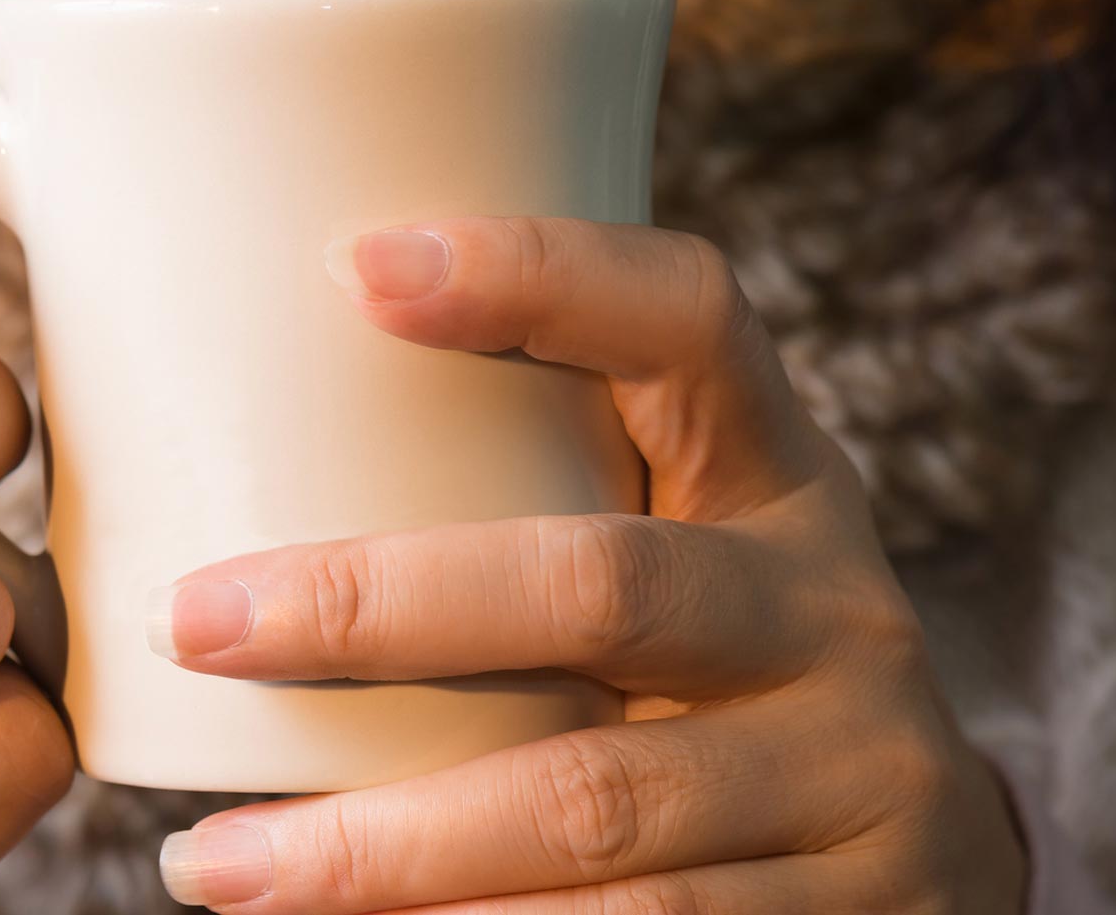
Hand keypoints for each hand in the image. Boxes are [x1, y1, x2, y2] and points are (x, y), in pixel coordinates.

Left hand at [149, 218, 1026, 912]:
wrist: (921, 864)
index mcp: (776, 474)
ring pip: (597, 800)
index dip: (542, 276)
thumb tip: (203, 421)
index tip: (358, 265)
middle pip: (602, 583)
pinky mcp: (854, 914)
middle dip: (376, 604)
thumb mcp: (678, 549)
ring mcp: (858, 769)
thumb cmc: (715, 668)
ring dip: (386, 844)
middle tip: (195, 624)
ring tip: (218, 865)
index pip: (688, 324)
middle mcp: (831, 604)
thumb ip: (526, 487)